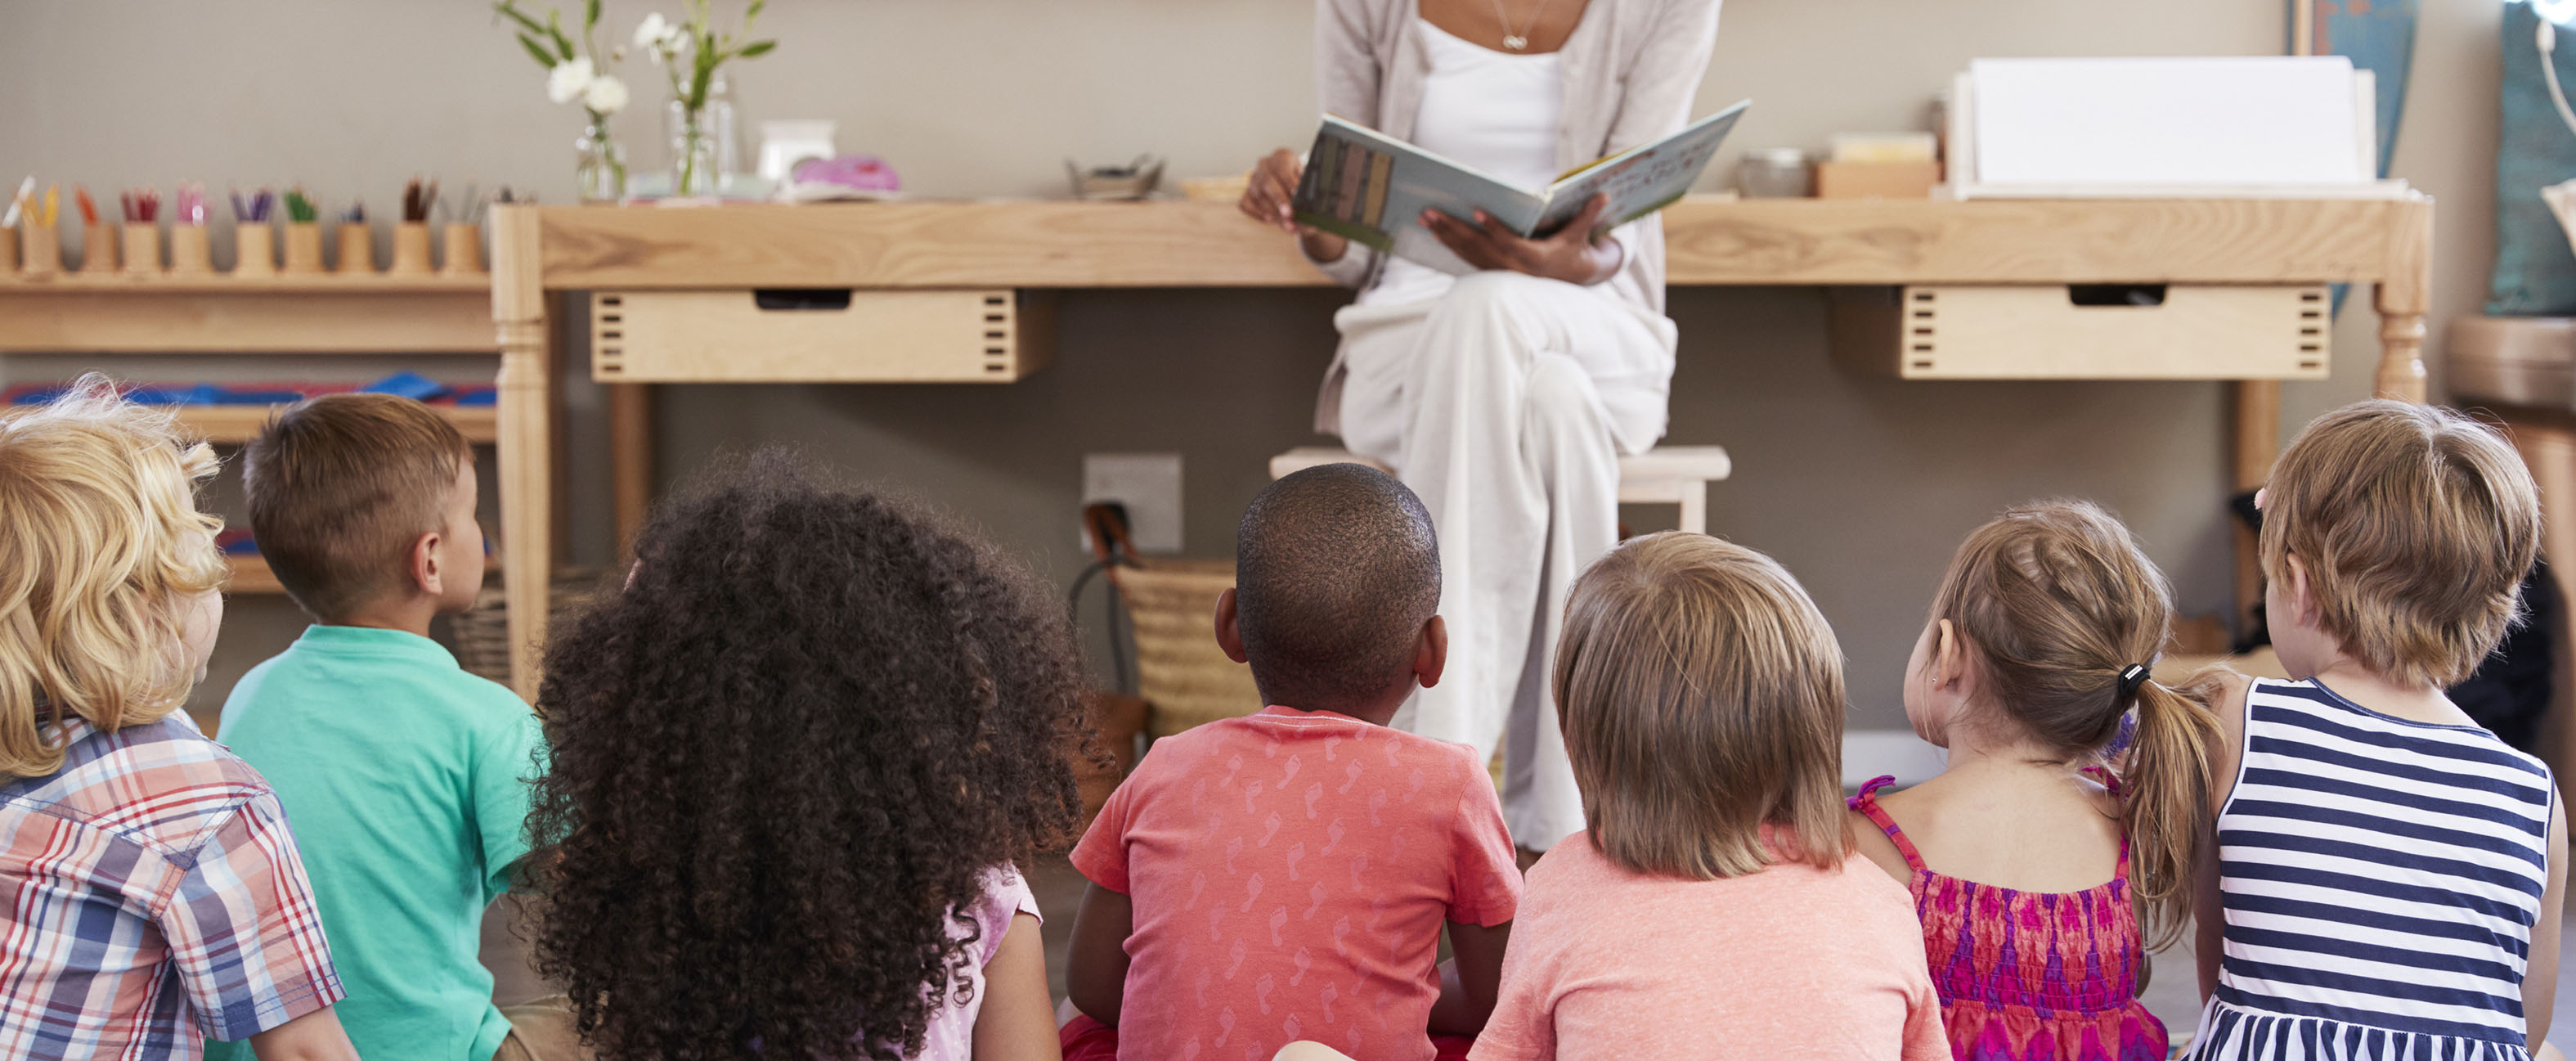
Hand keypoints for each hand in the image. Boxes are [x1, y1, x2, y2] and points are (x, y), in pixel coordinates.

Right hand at [1241, 148, 1347, 262]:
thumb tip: (1310, 210)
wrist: (1294, 194)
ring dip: (1273, 212)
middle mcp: (1265, 164)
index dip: (1290, 182)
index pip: (1283, 167)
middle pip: (1267, 181)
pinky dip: (1258, 214)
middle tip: (1289, 214)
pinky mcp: (1246, 193)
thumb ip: (1310, 194)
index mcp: (1282, 156)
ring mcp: (1253, 179)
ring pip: (1257, 195)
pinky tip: (1270, 220)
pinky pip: (1247, 204)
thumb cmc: (1304, 188)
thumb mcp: (1310, 186)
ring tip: (1288, 225)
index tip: (1297, 194)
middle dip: (1279, 199)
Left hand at [1423, 193, 1620, 284]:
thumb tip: (1604, 195)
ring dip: (1444, 235)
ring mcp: (1499, 271)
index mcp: (1533, 259)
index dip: (1493, 227)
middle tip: (1429, 211)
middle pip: (1477, 247)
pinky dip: (1450, 245)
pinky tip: (1435, 232)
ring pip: (1467, 253)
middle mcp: (1511, 268)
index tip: (1476, 211)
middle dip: (1451, 229)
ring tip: (1425, 217)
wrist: (1567, 282)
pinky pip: (1467, 258)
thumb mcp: (1580, 236)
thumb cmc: (1572, 252)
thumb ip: (1587, 215)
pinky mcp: (1492, 271)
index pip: (1508, 242)